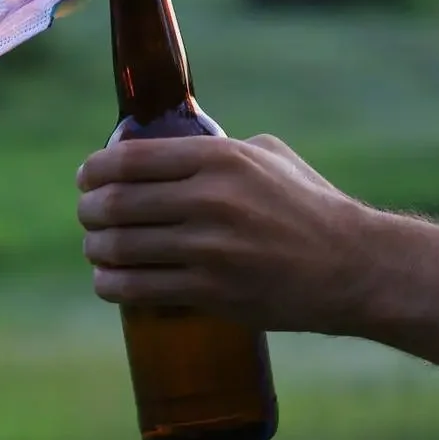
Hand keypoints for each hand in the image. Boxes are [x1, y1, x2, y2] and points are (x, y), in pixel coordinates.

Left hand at [76, 134, 380, 334]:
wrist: (351, 266)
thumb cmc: (309, 206)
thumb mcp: (268, 155)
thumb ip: (217, 148)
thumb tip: (166, 149)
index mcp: (220, 159)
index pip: (131, 160)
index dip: (96, 170)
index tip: (87, 178)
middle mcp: (210, 200)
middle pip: (117, 203)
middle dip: (91, 211)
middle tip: (89, 216)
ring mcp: (209, 249)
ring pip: (121, 247)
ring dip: (96, 249)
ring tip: (95, 249)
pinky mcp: (212, 290)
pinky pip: (140, 288)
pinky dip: (111, 285)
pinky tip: (107, 281)